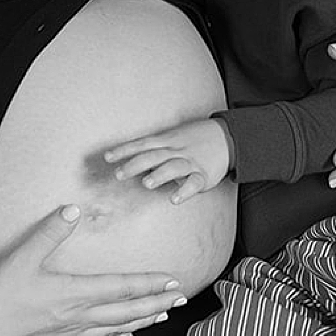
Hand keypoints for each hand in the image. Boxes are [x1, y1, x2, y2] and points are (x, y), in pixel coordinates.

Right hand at [0, 205, 188, 335]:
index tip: (172, 281)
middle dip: (156, 304)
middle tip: (180, 299)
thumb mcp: (23, 255)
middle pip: (127, 311)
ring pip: (115, 330)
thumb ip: (50, 231)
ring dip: (141, 322)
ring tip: (160, 317)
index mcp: (74, 292)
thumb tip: (72, 208)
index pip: (123, 287)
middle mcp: (77, 317)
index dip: (150, 284)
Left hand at [104, 117, 232, 201]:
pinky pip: (194, 182)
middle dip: (135, 164)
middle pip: (153, 156)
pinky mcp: (204, 174)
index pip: (142, 144)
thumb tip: (132, 161)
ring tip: (146, 184)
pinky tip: (174, 199)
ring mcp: (191, 162)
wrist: (229, 136)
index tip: (107, 157)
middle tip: (118, 174)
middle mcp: (177, 150)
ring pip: (173, 167)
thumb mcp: (174, 136)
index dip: (124, 150)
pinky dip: (184, 190)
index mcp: (167, 140)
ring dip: (160, 175)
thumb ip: (155, 149)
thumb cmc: (196, 138)